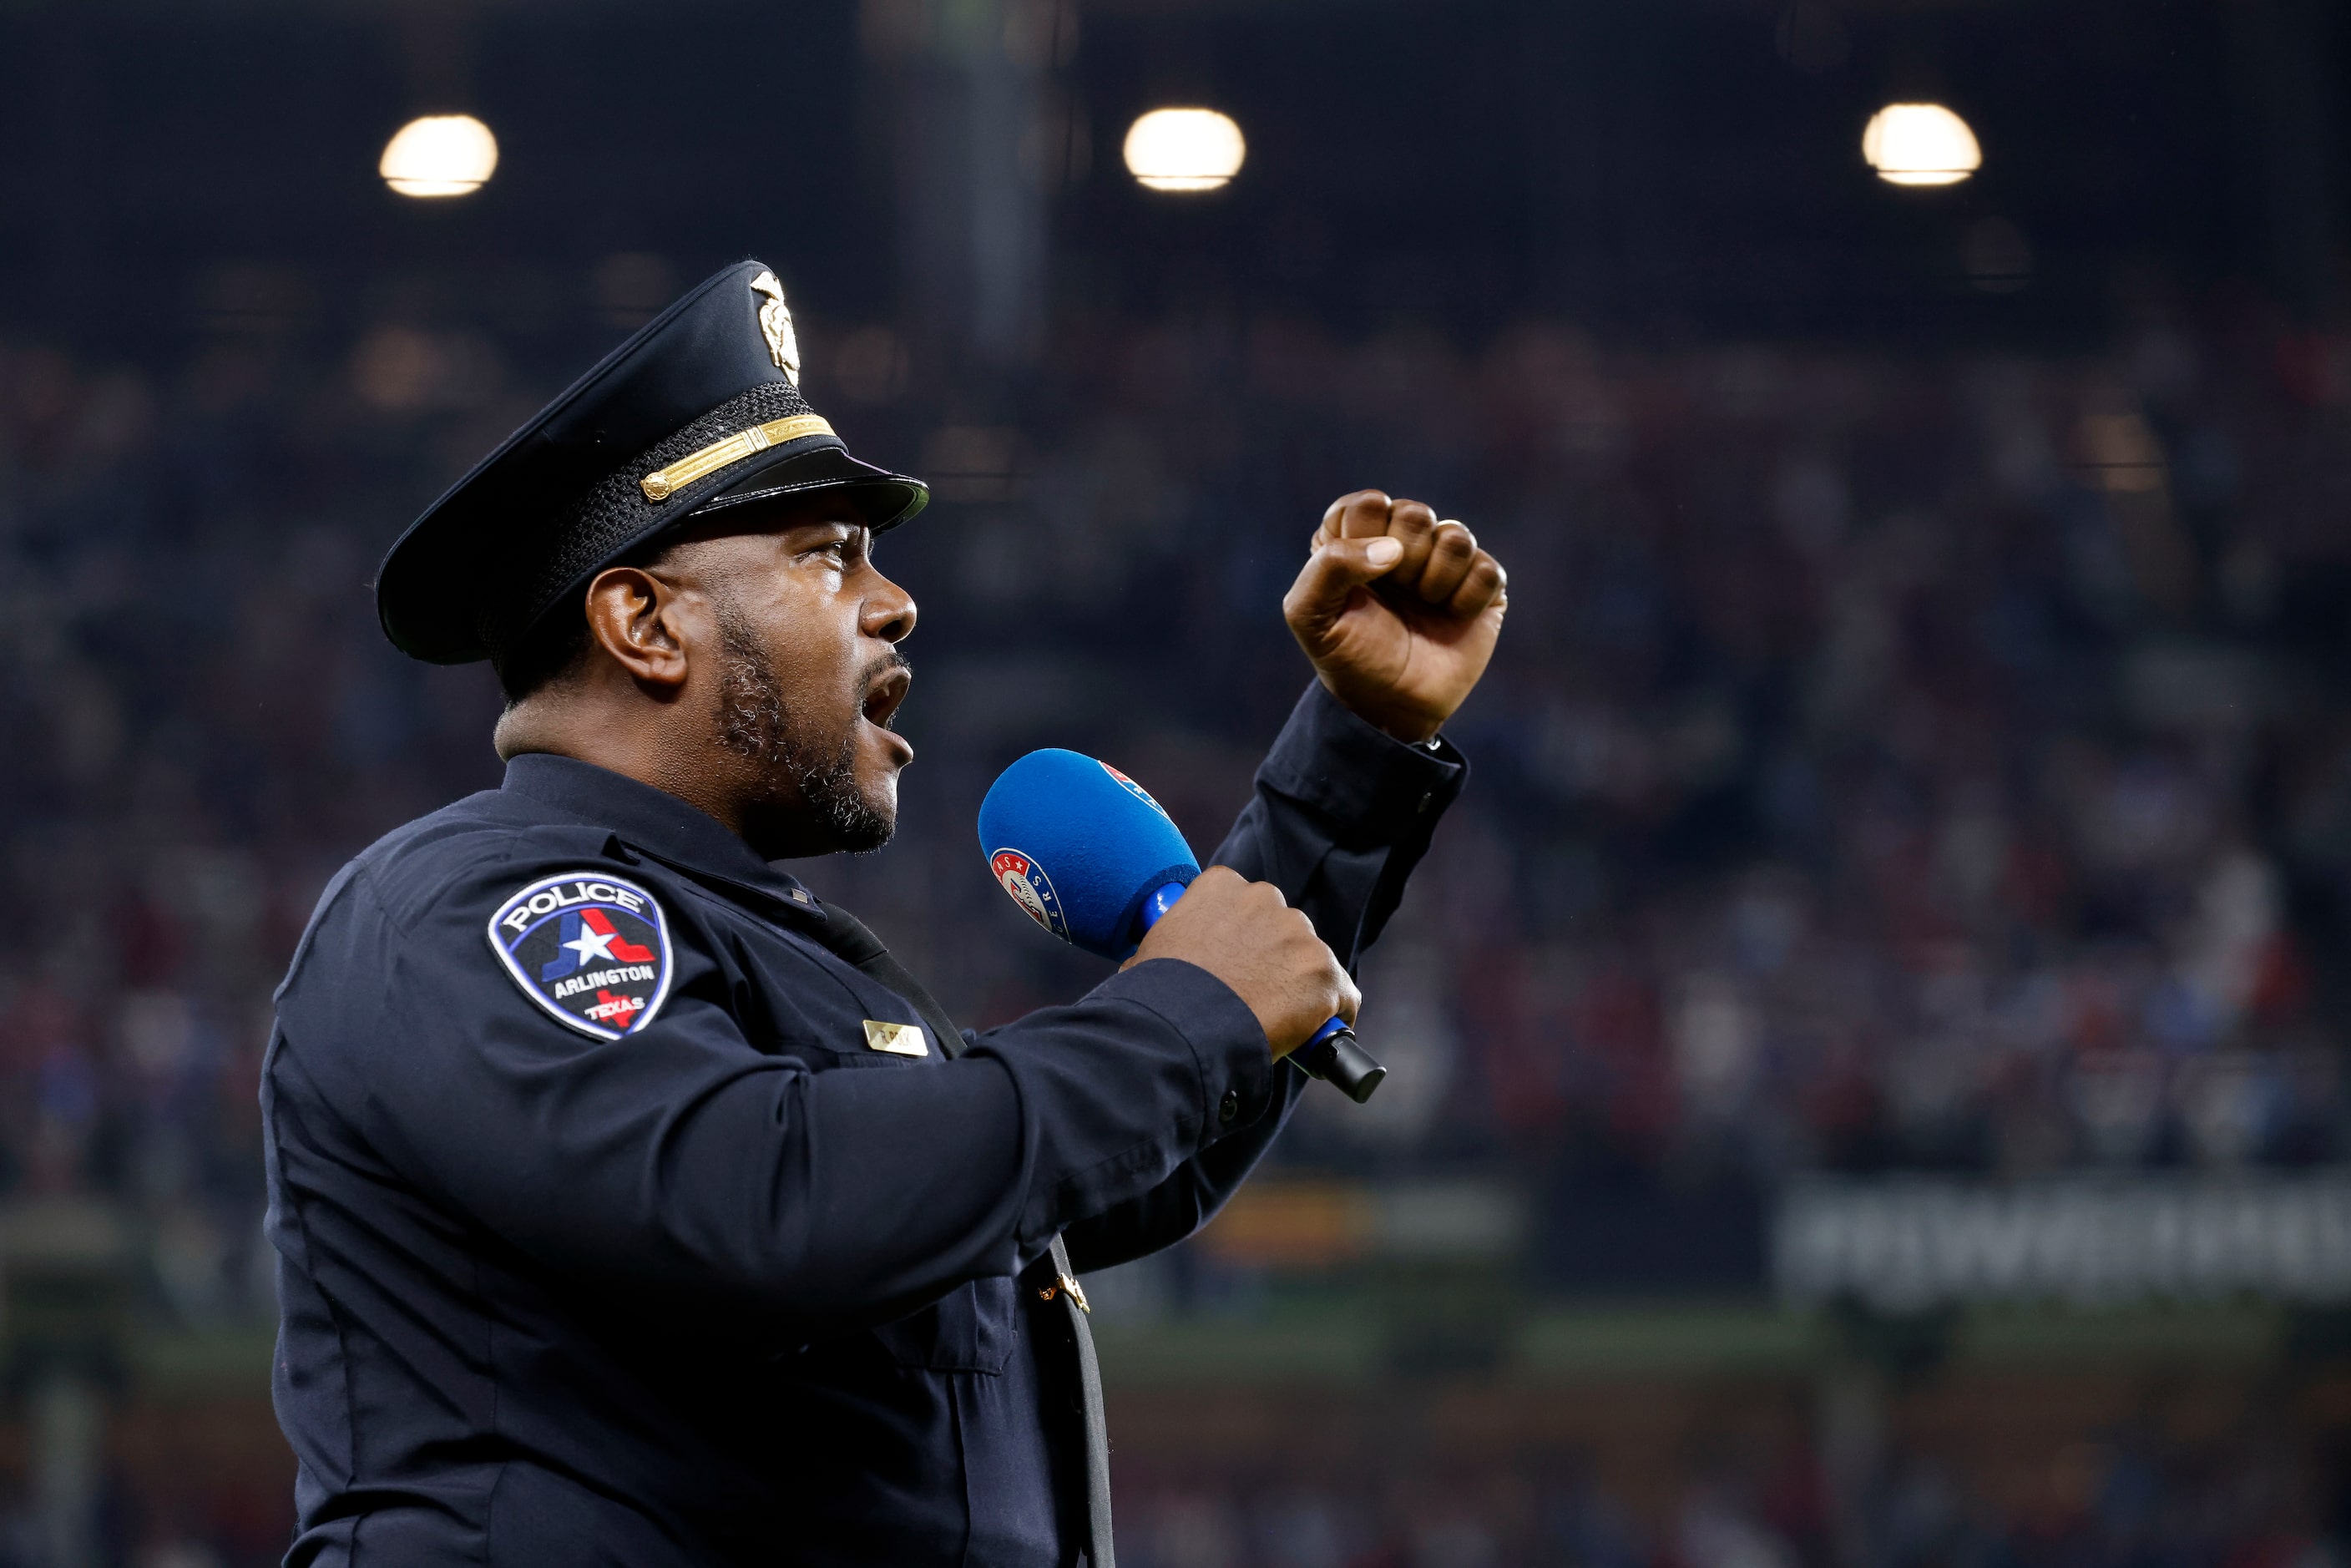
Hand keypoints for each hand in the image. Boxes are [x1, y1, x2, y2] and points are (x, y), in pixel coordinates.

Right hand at [1125, 867, 1358, 1057]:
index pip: (1243, 903)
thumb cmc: (1158, 994)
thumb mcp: (1152, 949)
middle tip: (1254, 994)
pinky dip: (1332, 1013)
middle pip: (1281, 928)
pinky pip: (1342, 994)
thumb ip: (1173, 941)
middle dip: (1272, 957)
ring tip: (1277, 1020)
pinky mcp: (1324, 972)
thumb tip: (1169, 960)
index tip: (1235, 963)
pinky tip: (1315, 1033)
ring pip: (1310, 960)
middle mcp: (1265, 899)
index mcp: (1220, 885)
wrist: (1181, 1025)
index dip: (1241, 937)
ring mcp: (1299, 934)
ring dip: (1300, 984)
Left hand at [1282, 490, 1507, 743]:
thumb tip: (1392, 549)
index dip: (1364, 542)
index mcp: (1357, 536)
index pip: (1368, 504)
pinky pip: (1486, 570)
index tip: (1357, 580)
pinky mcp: (1483, 585)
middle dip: (1403, 561)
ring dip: (1435, 581)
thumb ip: (1328, 566)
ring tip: (1424, 605)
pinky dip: (1466, 600)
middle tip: (1395, 594)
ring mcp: (1445, 560)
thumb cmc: (1347, 655)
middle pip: (1415, 513)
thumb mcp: (1310, 614)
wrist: (1390, 704)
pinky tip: (1452, 617)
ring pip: (1457, 536)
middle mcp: (1403, 540)